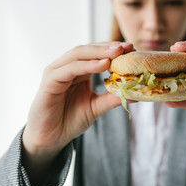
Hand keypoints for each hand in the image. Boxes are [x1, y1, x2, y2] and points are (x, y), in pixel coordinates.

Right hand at [22, 42, 133, 183]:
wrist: (50, 138)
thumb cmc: (70, 120)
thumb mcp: (96, 107)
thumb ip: (112, 98)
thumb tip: (136, 92)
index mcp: (79, 70)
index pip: (97, 54)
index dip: (114, 50)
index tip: (133, 49)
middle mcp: (67, 67)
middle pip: (89, 49)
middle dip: (109, 47)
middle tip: (128, 47)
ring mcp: (57, 71)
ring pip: (79, 54)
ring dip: (99, 52)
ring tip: (117, 52)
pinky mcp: (49, 80)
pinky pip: (70, 69)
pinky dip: (86, 65)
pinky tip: (102, 65)